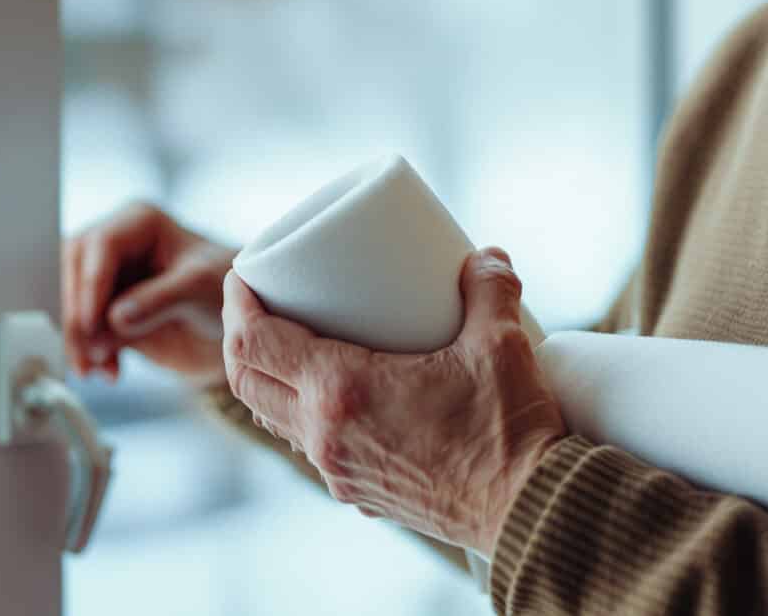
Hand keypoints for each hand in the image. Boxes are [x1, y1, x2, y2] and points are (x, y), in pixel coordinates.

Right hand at [61, 201, 235, 380]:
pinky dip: (90, 351)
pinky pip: (85, 329)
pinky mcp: (108, 310)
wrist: (238, 324)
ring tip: (96, 368)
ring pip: (74, 302)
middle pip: (76, 272)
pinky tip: (107, 371)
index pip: (101, 245)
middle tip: (88, 351)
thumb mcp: (200, 288)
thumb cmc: (227, 288)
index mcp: (140, 223)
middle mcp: (118, 246)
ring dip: (80, 338)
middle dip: (78, 315)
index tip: (90, 322)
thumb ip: (159, 300)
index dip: (91, 284)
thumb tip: (115, 318)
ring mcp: (110, 278)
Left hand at [220, 247, 566, 551]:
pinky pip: (308, 447)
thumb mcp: (500, 342)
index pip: (254, 342)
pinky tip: (328, 396)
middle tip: (258, 302)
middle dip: (239, 336)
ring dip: (266, 378)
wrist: (529, 513)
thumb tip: (486, 254)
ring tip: (287, 343)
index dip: (237, 302)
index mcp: (341, 391)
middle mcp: (325, 435)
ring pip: (273, 417)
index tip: (243, 272)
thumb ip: (489, 287)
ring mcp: (338, 470)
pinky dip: (300, 414)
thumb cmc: (508, 431)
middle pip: (246, 380)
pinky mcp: (359, 492)